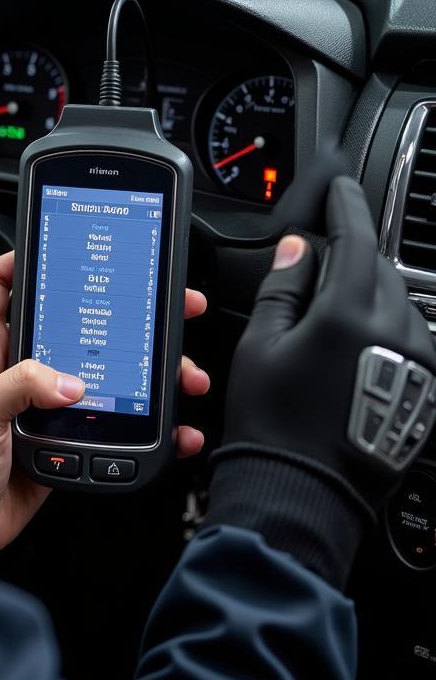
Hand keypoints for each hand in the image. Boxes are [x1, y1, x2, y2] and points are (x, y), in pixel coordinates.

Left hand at [0, 251, 209, 555]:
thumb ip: (17, 387)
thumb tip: (69, 380)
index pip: (0, 283)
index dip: (24, 257)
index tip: (64, 246)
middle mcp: (17, 368)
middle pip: (73, 323)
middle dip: (119, 311)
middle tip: (162, 303)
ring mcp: (43, 402)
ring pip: (103, 370)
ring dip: (146, 369)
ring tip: (181, 372)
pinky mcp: (64, 436)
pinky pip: (112, 420)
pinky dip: (146, 426)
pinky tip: (173, 429)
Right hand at [220, 177, 435, 514]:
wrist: (302, 490)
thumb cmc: (271, 420)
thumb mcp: (260, 344)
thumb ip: (284, 287)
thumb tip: (299, 248)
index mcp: (350, 315)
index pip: (358, 239)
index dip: (347, 207)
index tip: (340, 189)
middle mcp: (395, 334)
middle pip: (380, 269)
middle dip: (352, 256)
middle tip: (317, 261)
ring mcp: (418, 365)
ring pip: (399, 303)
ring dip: (369, 294)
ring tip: (329, 314)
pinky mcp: (426, 390)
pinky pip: (410, 338)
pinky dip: (383, 326)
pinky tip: (351, 346)